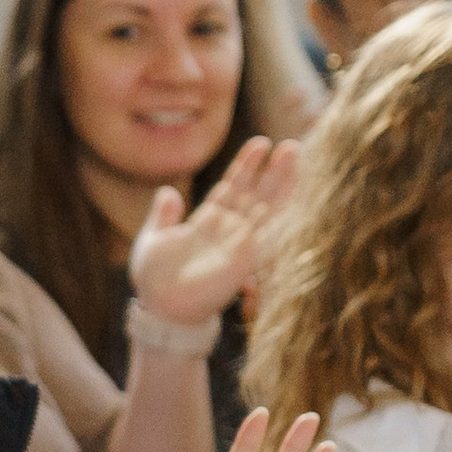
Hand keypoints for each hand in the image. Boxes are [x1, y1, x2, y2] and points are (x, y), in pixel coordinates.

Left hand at [130, 137, 303, 327]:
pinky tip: (296, 199)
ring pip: (267, 209)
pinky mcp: (244, 260)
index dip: (246, 165)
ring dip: (283, 186)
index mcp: (208, 221)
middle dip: (274, 170)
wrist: (159, 309)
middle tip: (292, 145)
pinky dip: (281, 218)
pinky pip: (267, 235)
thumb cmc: (154, 279)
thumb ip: (164, 216)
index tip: (261, 143)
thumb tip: (167, 192)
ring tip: (297, 161)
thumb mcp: (154, 239)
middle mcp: (229, 230)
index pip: (232, 186)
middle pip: (257, 193)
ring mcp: (239, 244)